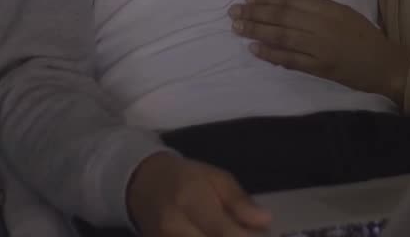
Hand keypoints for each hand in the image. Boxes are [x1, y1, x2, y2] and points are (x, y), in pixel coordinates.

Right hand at [127, 152, 270, 236]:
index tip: (264, 235)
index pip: (223, 231)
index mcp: (189, 200)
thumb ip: (239, 201)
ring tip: (236, 233)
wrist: (144, 184)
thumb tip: (264, 221)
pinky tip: (217, 235)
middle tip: (252, 235)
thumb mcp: (216, 178)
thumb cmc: (185, 178)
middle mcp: (173, 227)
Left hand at [229, 0, 409, 103]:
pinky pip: (290, 59)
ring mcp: (320, 47)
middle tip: (234, 11)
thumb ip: (318, 10)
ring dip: (257, 31)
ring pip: (282, 35)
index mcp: (329, 8)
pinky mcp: (320, 67)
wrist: (385, 64)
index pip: (293, 0)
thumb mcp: (344, 14)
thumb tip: (286, 8)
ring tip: (237, 27)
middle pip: (282, 16)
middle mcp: (323, 24)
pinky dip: (270, 54)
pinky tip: (254, 49)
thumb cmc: (365, 36)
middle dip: (256, 13)